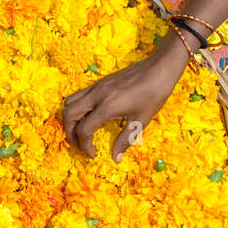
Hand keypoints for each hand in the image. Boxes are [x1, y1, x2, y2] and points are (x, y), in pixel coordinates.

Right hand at [62, 34, 190, 160]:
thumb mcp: (141, 121)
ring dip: (70, 119)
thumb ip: (125, 140)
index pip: (84, 130)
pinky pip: (78, 95)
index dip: (85, 146)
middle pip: (68, 115)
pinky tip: (90, 116)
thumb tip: (115, 158)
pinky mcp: (99, 82)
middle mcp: (97, 95)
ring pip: (69, 102)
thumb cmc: (153, 95)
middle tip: (80, 144)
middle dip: (70, 133)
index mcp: (107, 107)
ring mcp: (96, 86)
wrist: (159, 69)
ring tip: (80, 131)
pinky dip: (77, 108)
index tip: (93, 153)